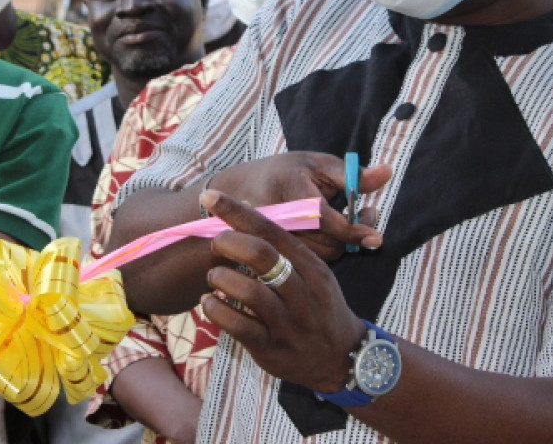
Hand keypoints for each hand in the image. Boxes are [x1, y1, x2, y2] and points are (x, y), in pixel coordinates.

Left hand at [200, 189, 367, 394]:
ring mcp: (287, 321)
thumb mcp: (312, 272)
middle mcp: (301, 291)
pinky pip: (238, 325)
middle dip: (229, 242)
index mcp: (310, 265)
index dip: (237, 212)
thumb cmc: (318, 305)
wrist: (342, 357)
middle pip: (261, 255)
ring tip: (215, 277)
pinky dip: (216, 310)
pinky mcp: (271, 348)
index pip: (272, 230)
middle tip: (216, 245)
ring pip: (248, 290)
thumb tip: (244, 211)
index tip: (210, 196)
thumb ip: (282, 247)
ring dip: (221, 278)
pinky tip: (210, 303)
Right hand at [209, 152, 388, 261]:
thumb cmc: (286, 172)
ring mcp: (273, 238)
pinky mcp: (274, 252)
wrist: (241, 190)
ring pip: (322, 254)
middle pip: (328, 242)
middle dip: (352, 235)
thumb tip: (387, 171)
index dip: (353, 230)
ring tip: (347, 219)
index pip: (325, 219)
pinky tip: (329, 232)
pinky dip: (326, 247)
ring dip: (341, 242)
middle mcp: (279, 217)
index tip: (377, 238)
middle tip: (367, 213)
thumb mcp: (319, 164)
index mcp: (291, 190)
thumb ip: (353, 174)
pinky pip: (312, 259)